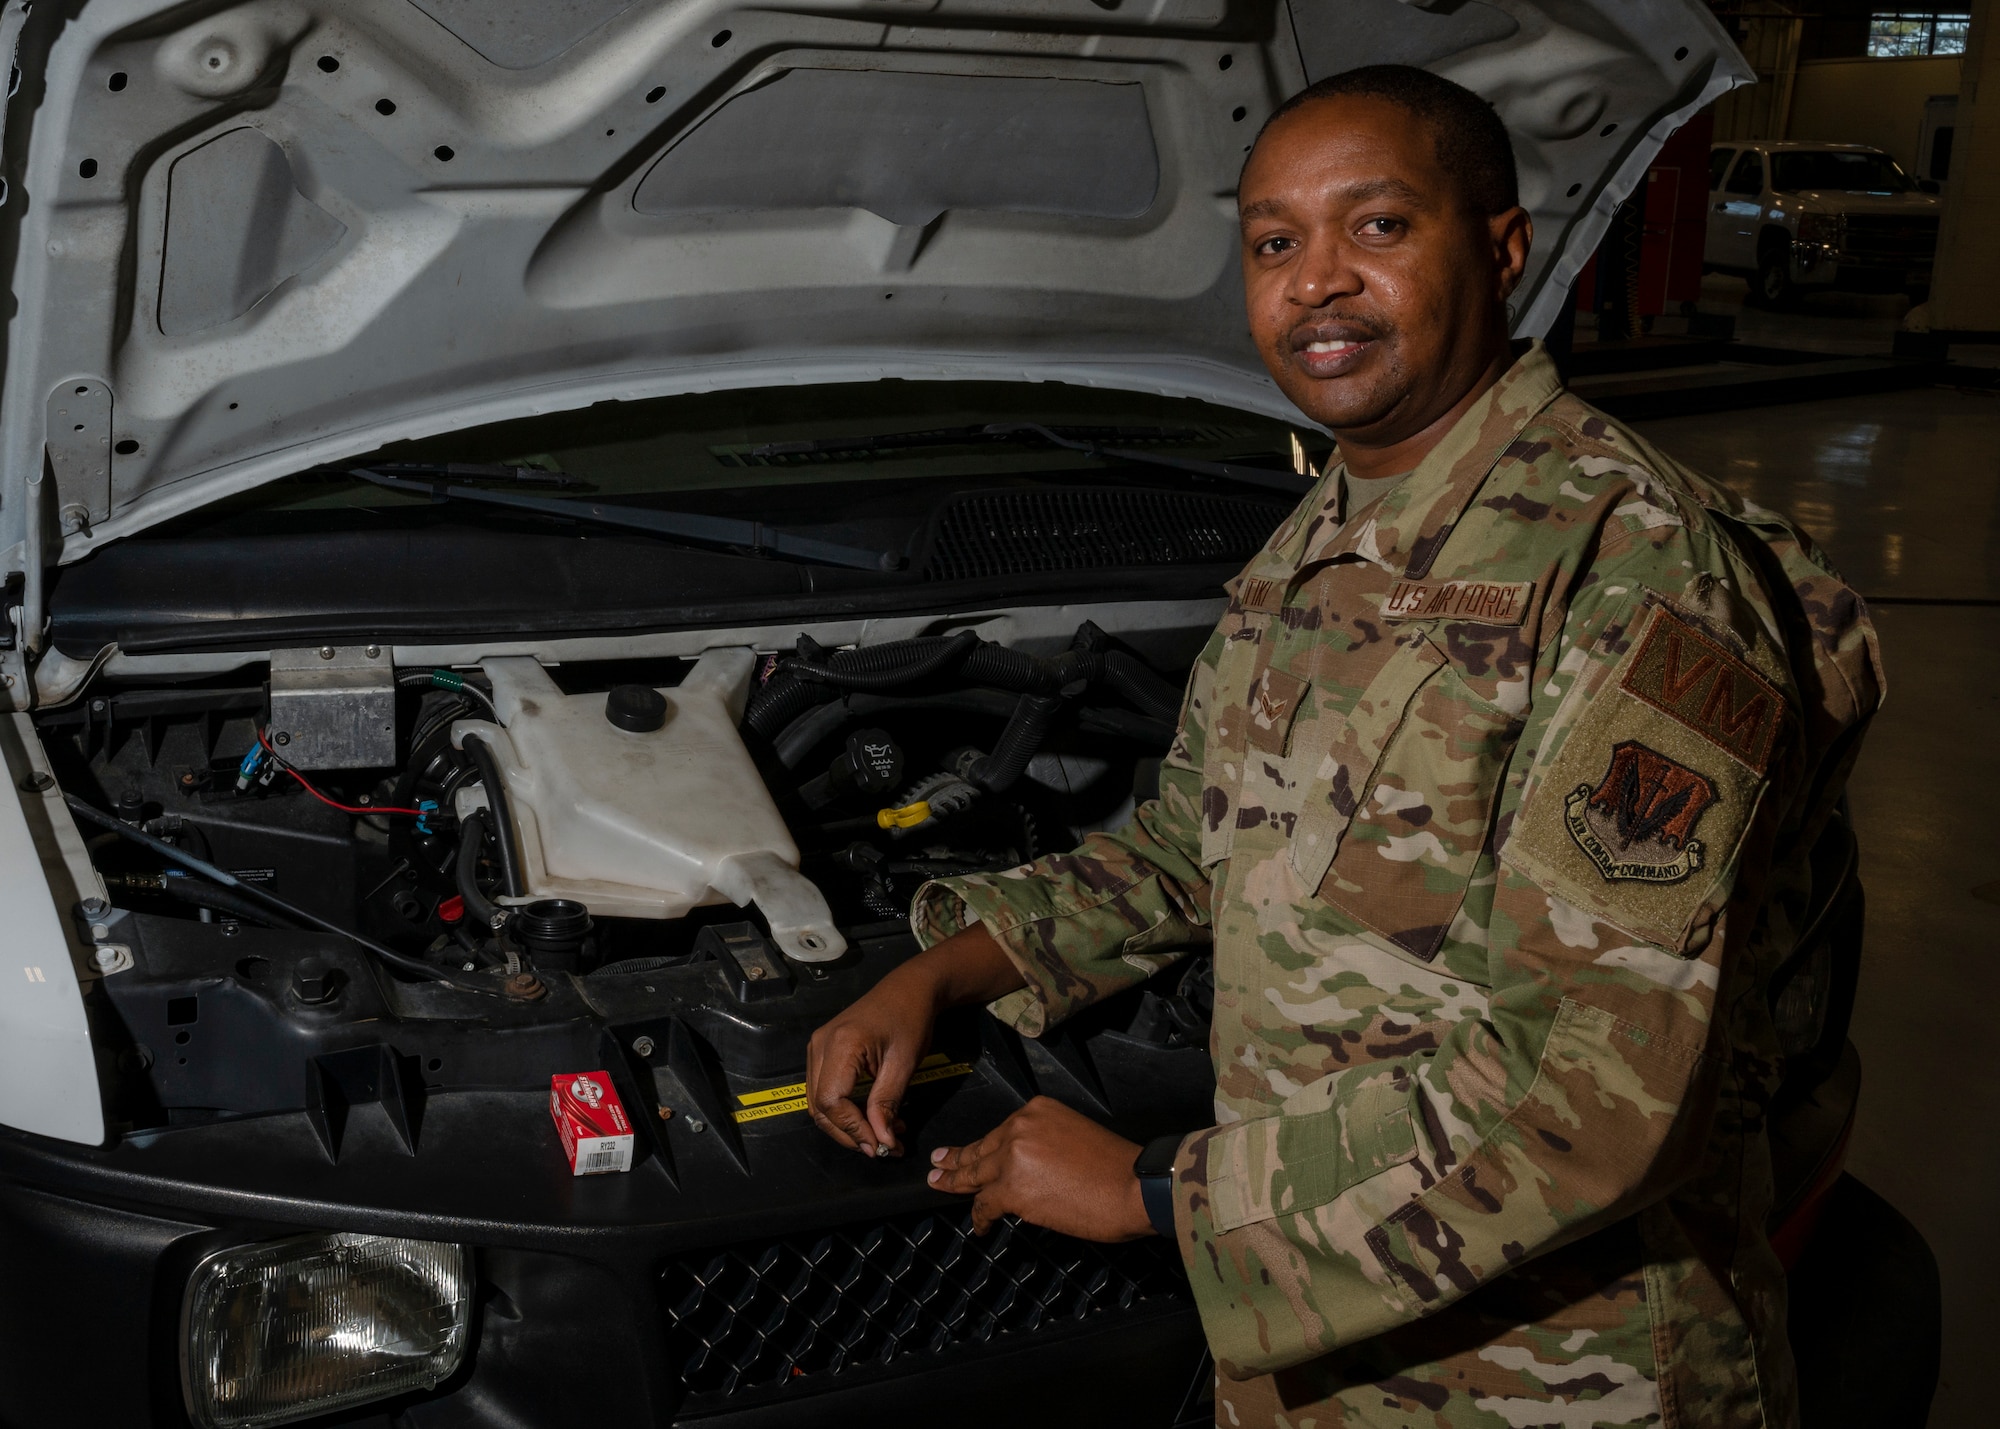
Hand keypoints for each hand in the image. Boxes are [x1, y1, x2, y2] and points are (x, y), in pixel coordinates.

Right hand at [806, 924, 1025, 1157]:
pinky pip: (824, 1090)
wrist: (909, 988)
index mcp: (840, 1044)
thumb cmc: (910, 1019)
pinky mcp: (822, 1051)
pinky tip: (872, 1116)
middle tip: (883, 1148)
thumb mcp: (904, 1064)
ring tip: (883, 1134)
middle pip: (820, 1107)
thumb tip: (882, 1141)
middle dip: (849, 1134)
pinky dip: (844, 1110)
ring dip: (847, 1126)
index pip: (832, 1102)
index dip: (853, 1130)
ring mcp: (817, 1047)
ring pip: (819, 1103)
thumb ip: (887, 1104)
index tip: (881, 1147)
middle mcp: (820, 1046)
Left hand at [928, 1096, 1153, 1240]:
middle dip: (957, 1159)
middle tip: (938, 1163)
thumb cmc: (1116, 1168)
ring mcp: (1013, 1156)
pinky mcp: (1011, 1188)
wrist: (1133, 1186)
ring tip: (939, 1185)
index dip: (982, 1146)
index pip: (1001, 1132)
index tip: (968, 1151)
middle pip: (982, 1148)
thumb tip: (1030, 1169)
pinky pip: (984, 1204)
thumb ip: (1045, 1144)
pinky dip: (980, 1217)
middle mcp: (1020, 1126)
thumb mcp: (1075, 1135)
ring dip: (956, 1182)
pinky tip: (981, 1226)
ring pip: (975, 1174)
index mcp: (1038, 1110)